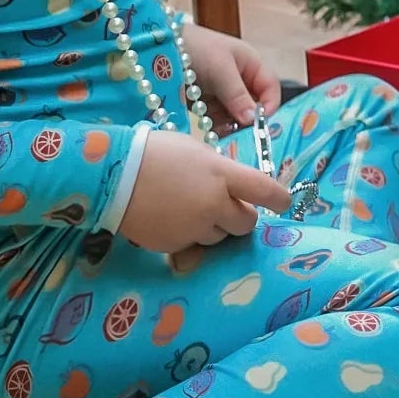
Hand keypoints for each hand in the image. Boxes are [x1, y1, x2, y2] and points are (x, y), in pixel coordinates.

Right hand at [117, 133, 291, 252]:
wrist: (114, 175)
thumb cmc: (157, 153)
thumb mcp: (197, 152)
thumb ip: (220, 172)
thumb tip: (232, 188)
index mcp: (222, 175)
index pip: (264, 190)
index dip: (279, 198)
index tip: (284, 202)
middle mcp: (213, 204)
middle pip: (246, 223)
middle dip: (240, 217)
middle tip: (226, 207)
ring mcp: (194, 228)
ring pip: (219, 237)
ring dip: (213, 227)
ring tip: (189, 208)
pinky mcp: (175, 245)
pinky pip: (193, 245)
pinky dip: (189, 235)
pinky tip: (171, 218)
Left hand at [183, 24, 282, 130]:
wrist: (160, 45)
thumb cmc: (197, 48)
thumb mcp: (221, 69)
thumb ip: (238, 95)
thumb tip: (254, 120)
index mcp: (251, 65)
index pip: (271, 89)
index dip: (269, 106)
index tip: (258, 124)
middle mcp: (240, 80)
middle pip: (253, 107)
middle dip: (246, 119)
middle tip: (236, 131)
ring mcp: (223, 92)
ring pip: (235, 116)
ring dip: (229, 124)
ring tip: (217, 128)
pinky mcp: (206, 102)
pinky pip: (218, 119)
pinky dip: (215, 126)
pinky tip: (209, 128)